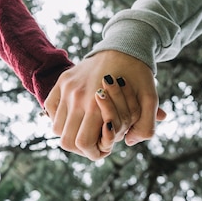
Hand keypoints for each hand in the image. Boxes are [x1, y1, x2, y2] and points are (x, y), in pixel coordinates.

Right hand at [44, 50, 166, 159]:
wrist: (125, 47)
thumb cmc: (138, 76)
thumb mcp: (150, 100)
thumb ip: (145, 127)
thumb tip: (128, 142)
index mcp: (97, 104)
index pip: (83, 144)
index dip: (94, 153)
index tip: (104, 149)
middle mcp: (77, 97)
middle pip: (67, 141)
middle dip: (82, 148)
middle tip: (95, 142)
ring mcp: (66, 88)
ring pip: (56, 128)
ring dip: (70, 134)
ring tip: (86, 129)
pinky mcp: (62, 81)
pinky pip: (50, 108)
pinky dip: (60, 117)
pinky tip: (76, 116)